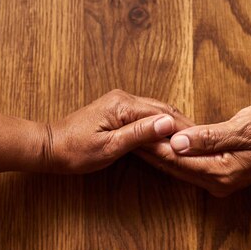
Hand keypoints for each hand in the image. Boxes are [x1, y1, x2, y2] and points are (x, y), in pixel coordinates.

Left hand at [43, 89, 193, 173]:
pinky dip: (160, 124)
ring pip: (155, 110)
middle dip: (182, 124)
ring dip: (172, 123)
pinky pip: (145, 114)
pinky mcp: (116, 109)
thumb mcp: (109, 147)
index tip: (200, 140)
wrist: (49, 147)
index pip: (163, 114)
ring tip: (190, 139)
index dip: (183, 128)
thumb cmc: (74, 151)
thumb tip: (168, 123)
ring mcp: (119, 102)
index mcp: (123, 105)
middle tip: (201, 140)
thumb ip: (140, 134)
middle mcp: (123, 98)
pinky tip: (168, 134)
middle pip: (162, 109)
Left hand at [136, 104, 250, 196]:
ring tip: (132, 140)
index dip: (151, 145)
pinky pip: (188, 166)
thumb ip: (209, 137)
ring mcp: (217, 180)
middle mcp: (215, 181)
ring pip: (178, 167)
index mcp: (220, 170)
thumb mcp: (244, 129)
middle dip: (147, 152)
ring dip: (156, 154)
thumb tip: (176, 142)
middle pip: (172, 166)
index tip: (131, 133)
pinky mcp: (218, 173)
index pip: (175, 159)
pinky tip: (158, 145)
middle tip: (122, 137)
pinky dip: (172, 155)